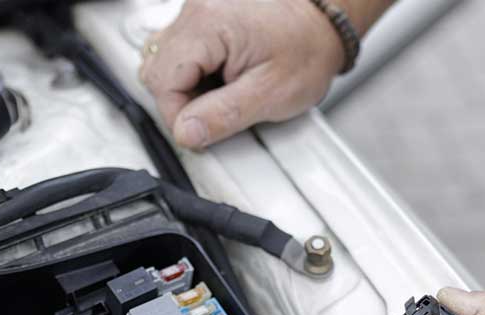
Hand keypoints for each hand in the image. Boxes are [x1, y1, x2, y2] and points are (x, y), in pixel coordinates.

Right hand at [139, 0, 343, 148]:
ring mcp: (199, 9)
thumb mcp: (270, 93)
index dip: (177, 116)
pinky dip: (194, 70)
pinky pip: (181, 48)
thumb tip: (186, 133)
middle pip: (157, 69)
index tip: (201, 131)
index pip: (162, 82)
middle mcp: (197, 10)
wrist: (327, 20)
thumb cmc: (309, 48)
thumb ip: (223, 116)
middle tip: (214, 113)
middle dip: (180, 101)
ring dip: (185, 86)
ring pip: (164, 59)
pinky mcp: (206, 14)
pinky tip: (219, 78)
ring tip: (220, 94)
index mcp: (208, 25)